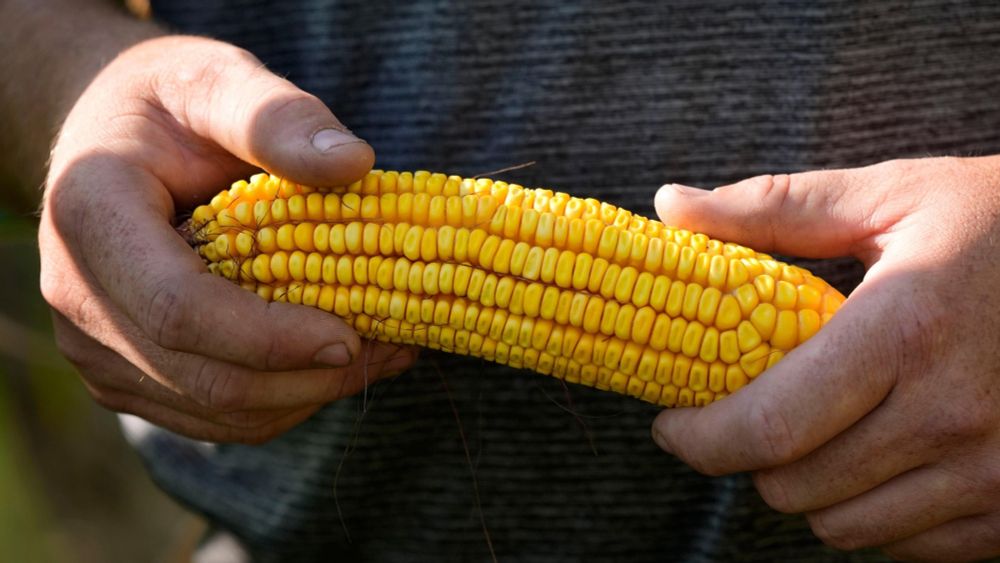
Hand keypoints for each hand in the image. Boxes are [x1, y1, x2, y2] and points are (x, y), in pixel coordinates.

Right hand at [40, 36, 416, 443]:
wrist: (112, 139)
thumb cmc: (168, 105)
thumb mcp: (219, 82)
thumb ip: (278, 118)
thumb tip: (356, 162)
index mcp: (91, 216)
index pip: (180, 308)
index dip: (271, 338)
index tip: (352, 336)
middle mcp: (78, 296)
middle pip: (203, 377)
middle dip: (308, 377)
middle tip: (392, 348)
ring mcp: (97, 347)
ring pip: (214, 411)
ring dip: (307, 394)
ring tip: (380, 352)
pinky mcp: (126, 375)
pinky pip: (212, 415)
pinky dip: (283, 399)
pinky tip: (334, 362)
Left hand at [651, 156, 999, 559]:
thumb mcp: (893, 197)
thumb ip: (774, 207)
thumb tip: (670, 206)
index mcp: (907, 331)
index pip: (769, 427)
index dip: (698, 438)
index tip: (671, 423)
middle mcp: (954, 417)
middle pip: (794, 488)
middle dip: (747, 457)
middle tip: (745, 416)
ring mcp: (997, 474)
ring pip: (845, 528)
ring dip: (809, 488)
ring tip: (818, 432)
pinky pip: (909, 545)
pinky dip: (875, 511)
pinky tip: (883, 456)